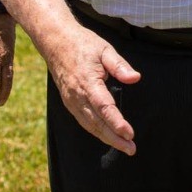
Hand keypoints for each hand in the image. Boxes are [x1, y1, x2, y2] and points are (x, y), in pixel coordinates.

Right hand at [40, 25, 140, 153]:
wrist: (56, 42)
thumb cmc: (83, 44)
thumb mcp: (105, 49)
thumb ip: (119, 65)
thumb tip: (135, 78)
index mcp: (87, 82)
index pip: (104, 107)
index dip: (116, 122)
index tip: (129, 133)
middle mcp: (77, 95)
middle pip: (97, 122)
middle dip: (114, 138)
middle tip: (131, 149)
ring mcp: (71, 101)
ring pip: (90, 125)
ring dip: (106, 138)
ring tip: (124, 147)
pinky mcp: (69, 102)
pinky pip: (83, 121)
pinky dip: (96, 131)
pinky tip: (107, 137)